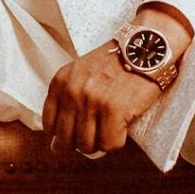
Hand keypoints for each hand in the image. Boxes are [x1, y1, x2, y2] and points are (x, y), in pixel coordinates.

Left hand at [42, 7, 193, 155]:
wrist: (145, 47)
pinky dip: (117, 142)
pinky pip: (109, 144)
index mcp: (60, 82)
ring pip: (87, 145)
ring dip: (100, 143)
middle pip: (66, 140)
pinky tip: (122, 127)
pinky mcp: (113, 110)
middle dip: (81, 142)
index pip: (49, 125)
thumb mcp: (82, 75)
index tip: (78, 129)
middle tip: (97, 132)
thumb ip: (68, 104)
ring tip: (111, 128)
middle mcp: (72, 91)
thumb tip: (55, 147)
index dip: (64, 133)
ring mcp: (92, 101)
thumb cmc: (116, 63)